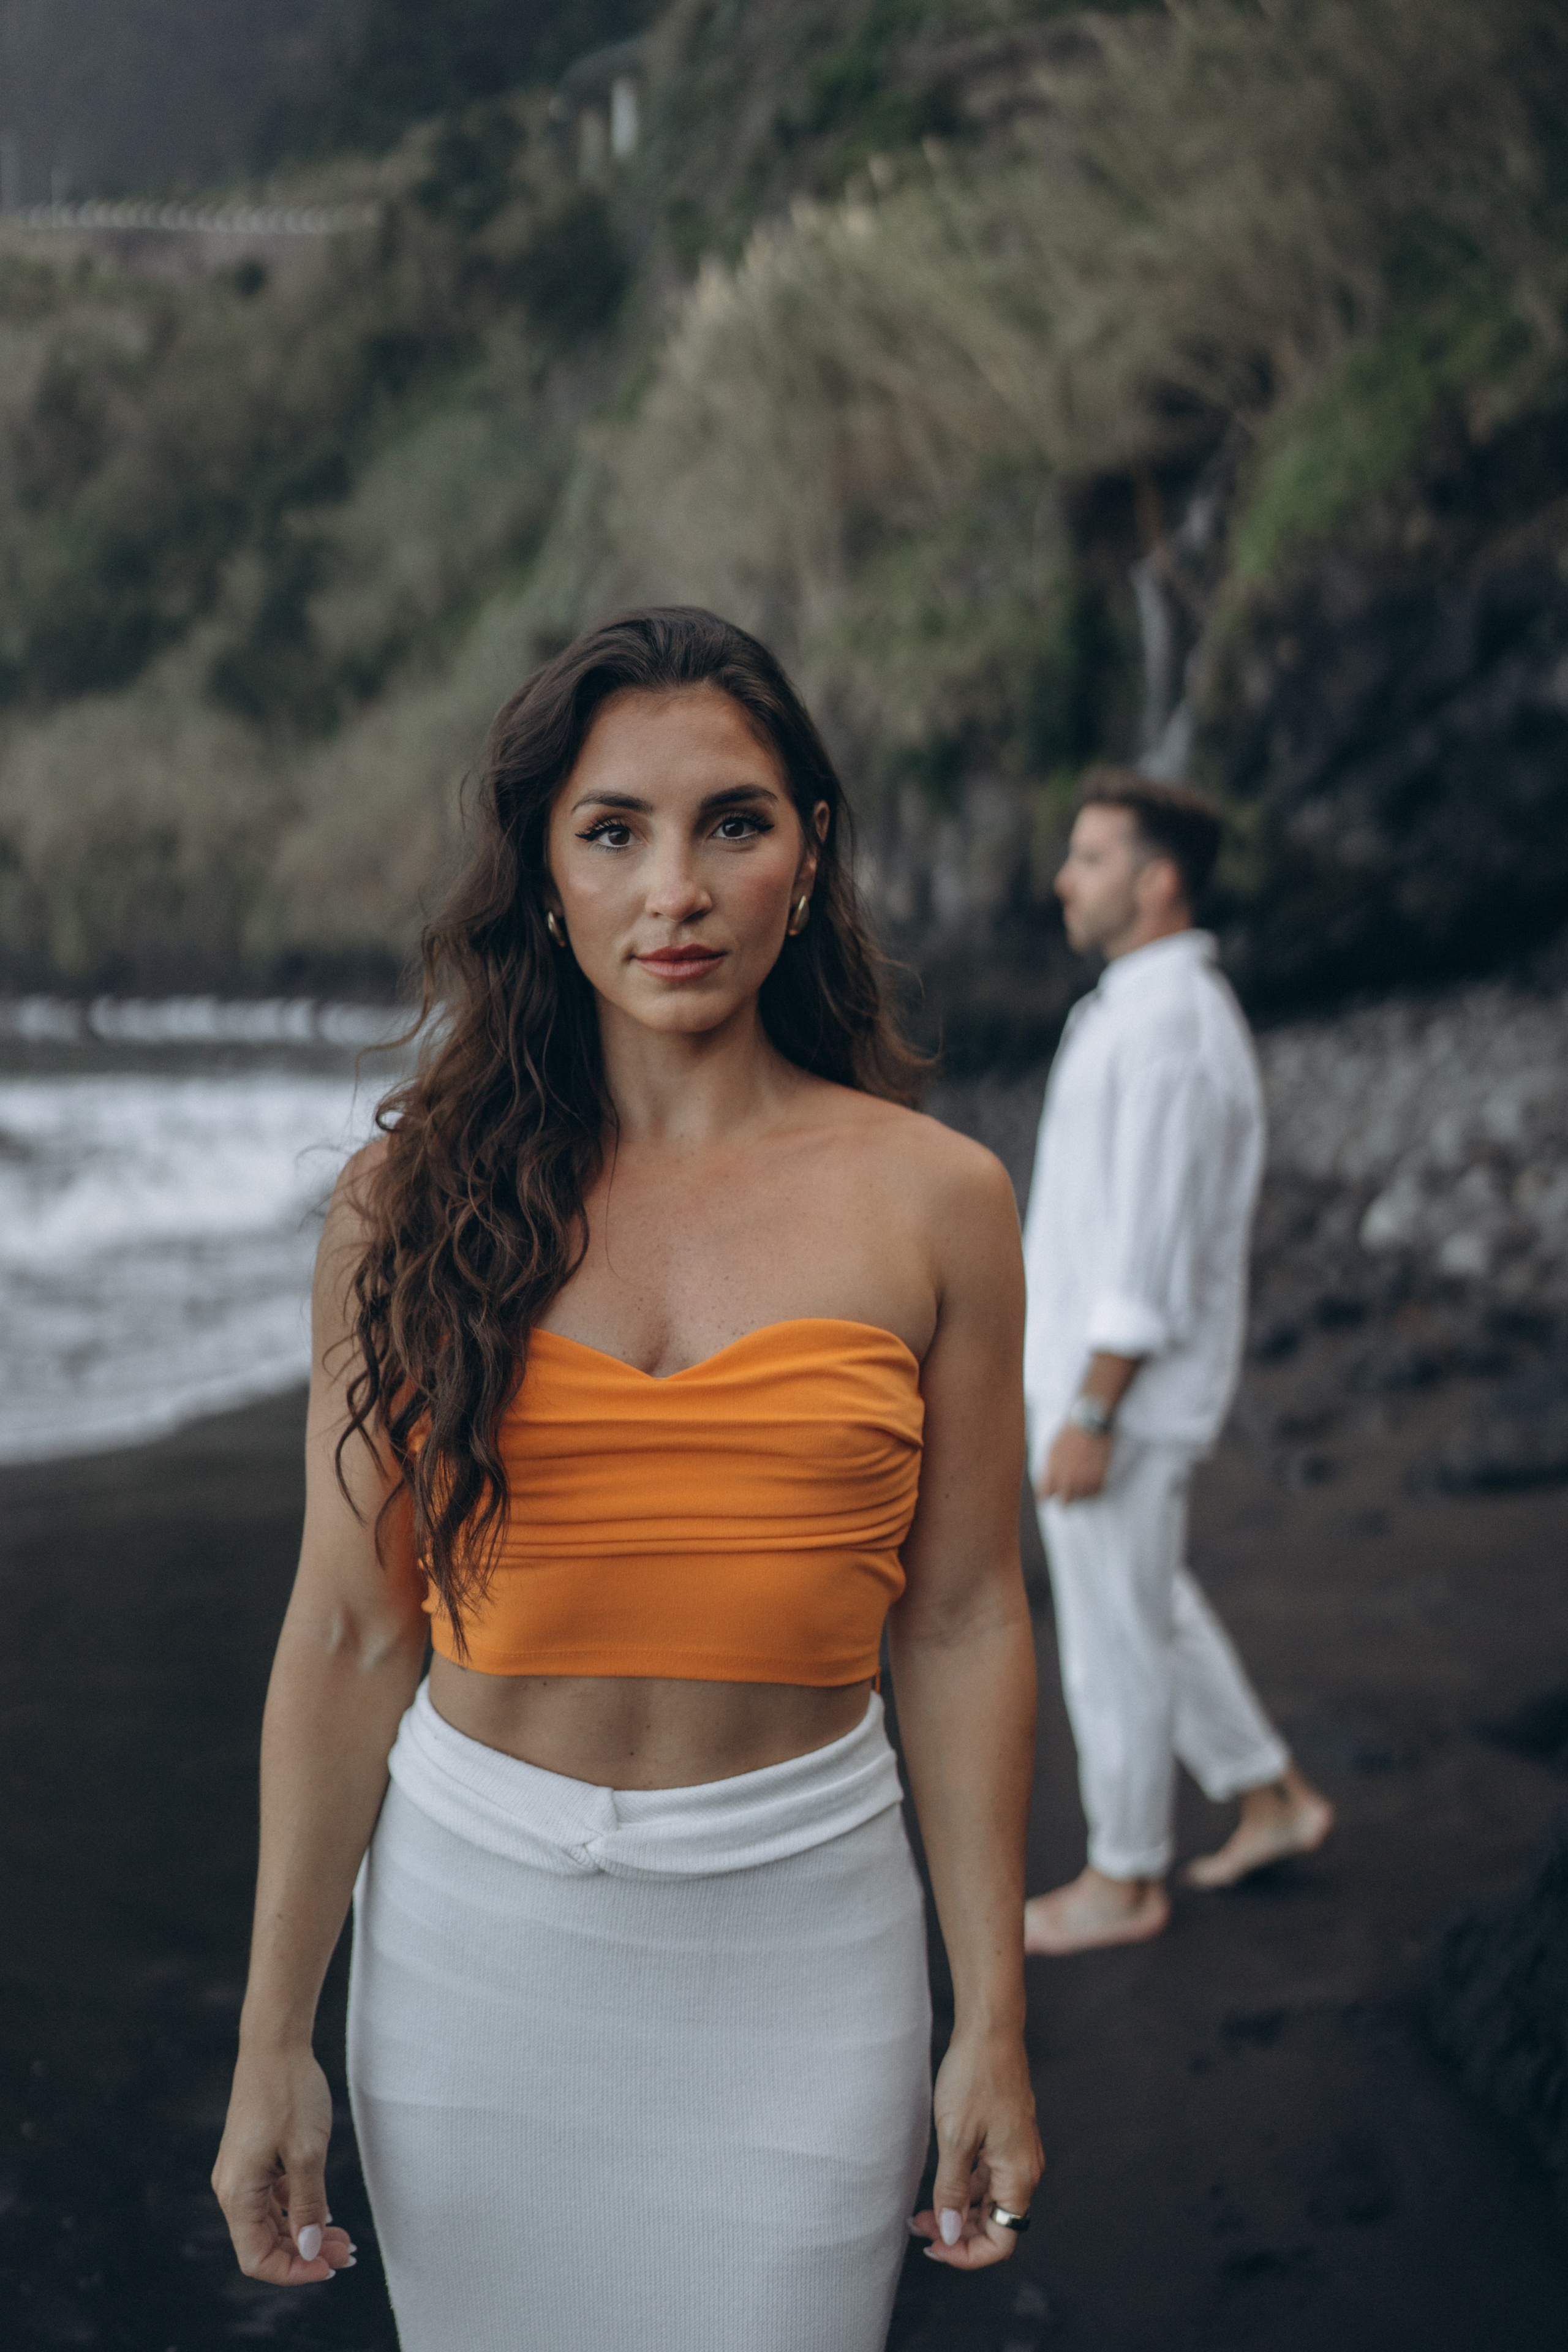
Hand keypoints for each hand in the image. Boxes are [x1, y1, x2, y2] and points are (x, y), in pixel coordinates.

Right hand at [212, 2045, 355, 2283]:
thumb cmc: (290, 2093)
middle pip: (266, 2242)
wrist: (275, 2044)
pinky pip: (275, 2198)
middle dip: (306, 2253)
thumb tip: (309, 2249)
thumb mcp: (307, 2153)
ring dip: (306, 2233)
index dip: (292, 2271)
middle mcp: (234, 2189)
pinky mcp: (255, 2159)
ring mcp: (243, 2173)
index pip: (257, 2258)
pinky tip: (327, 2212)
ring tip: (345, 2238)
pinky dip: (299, 2210)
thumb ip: (308, 2205)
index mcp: (238, 2194)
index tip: (329, 2267)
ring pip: (272, 2221)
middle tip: (348, 2253)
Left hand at [909, 2028, 1042, 2269]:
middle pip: (995, 2225)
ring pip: (989, 2202)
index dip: (968, 2254)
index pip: (1002, 2241)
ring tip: (921, 2211)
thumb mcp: (956, 2138)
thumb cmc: (974, 2078)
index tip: (934, 2245)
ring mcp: (1016, 2153)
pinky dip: (964, 2188)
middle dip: (957, 2234)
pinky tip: (939, 2183)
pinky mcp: (1005, 2138)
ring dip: (958, 2212)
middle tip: (918, 2227)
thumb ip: (953, 2190)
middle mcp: (1024, 2170)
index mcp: (1019, 2176)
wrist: (990, 2030)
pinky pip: (987, 2178)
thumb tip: (951, 2233)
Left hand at [1037, 1422, 1111, 1502]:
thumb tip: (1048, 1481)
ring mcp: (1083, 1481)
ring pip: (1080, 1499)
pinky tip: (1092, 1478)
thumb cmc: (1070, 1433)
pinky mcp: (1099, 1480)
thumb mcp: (1051, 1449)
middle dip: (1065, 1498)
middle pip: (1063, 1503)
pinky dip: (1093, 1488)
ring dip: (1080, 1492)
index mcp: (1051, 1473)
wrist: (1090, 1423)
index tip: (1049, 1497)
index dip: (1046, 1497)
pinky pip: (1095, 1494)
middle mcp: (1066, 1480)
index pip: (1044, 1495)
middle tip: (1069, 1493)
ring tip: (1083, 1479)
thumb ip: (1049, 1469)